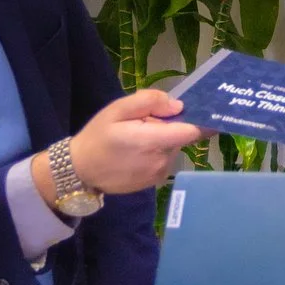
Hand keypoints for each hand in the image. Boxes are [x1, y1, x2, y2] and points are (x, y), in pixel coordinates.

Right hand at [62, 90, 200, 196]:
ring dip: (162, 140)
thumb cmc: (98, 136)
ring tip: (136, 138)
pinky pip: (164, 160)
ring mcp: (160, 174)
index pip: (192, 131)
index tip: (204, 110)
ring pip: (173, 148)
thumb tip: (177, 106)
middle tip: (143, 122)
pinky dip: (156, 152)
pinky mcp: (156, 181)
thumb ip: (149, 102)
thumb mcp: (118, 110)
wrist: (81, 170)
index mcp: (153, 141)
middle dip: (169, 126)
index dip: (201, 120)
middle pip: (180, 136)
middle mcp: (162, 160)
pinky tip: (136, 152)